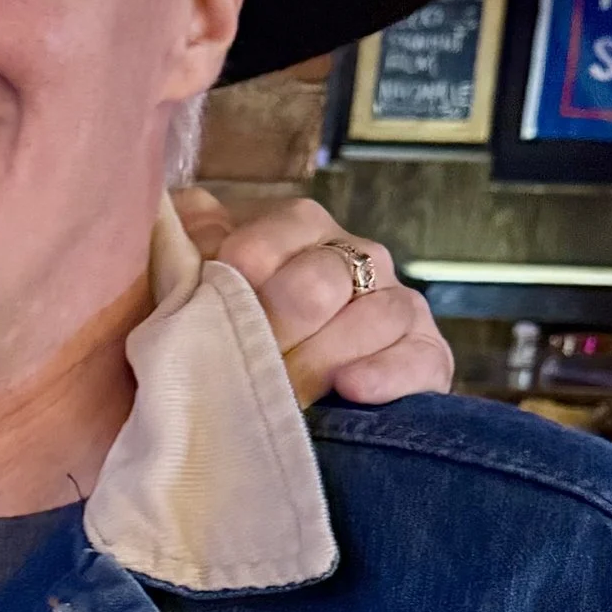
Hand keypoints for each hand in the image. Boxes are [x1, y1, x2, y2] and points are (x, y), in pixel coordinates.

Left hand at [176, 189, 452, 407]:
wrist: (279, 393)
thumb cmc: (229, 330)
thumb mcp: (199, 280)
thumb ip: (189, 244)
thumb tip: (185, 215)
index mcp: (299, 226)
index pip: (271, 240)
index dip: (235, 282)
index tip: (203, 318)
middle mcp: (355, 255)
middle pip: (318, 283)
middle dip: (275, 331)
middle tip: (239, 371)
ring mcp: (394, 302)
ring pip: (371, 318)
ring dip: (319, 362)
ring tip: (282, 395)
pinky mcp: (427, 353)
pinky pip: (419, 357)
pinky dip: (386, 374)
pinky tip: (351, 389)